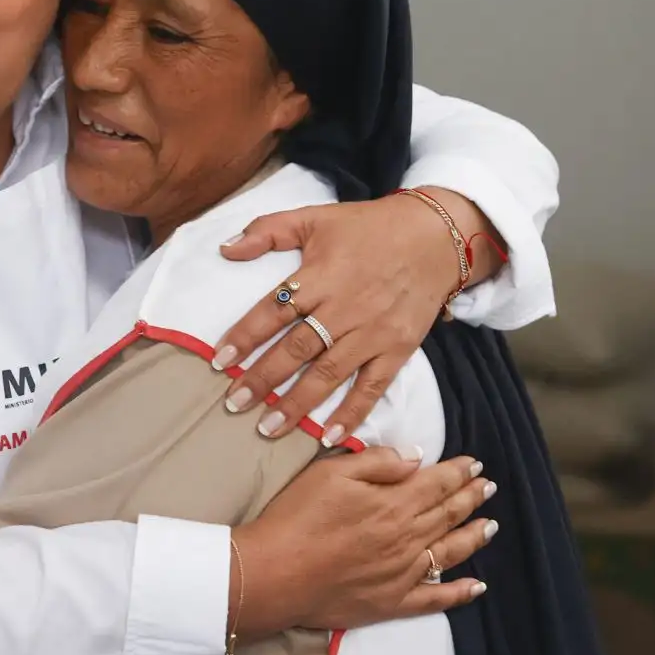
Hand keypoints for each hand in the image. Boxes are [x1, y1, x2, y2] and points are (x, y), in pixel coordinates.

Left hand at [212, 190, 492, 440]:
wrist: (436, 236)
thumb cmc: (369, 227)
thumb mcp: (316, 218)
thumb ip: (268, 231)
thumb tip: (226, 249)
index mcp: (320, 276)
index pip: (273, 312)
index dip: (245, 337)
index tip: (219, 361)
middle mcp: (344, 308)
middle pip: (296, 349)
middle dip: (263, 379)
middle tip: (234, 404)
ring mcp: (372, 332)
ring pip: (328, 373)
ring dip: (297, 404)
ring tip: (268, 428)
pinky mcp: (397, 349)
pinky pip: (372, 387)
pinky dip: (351, 413)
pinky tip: (329, 437)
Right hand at [233, 449, 495, 635]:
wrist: (274, 574)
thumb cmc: (297, 517)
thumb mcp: (330, 472)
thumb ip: (377, 462)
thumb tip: (416, 458)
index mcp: (393, 504)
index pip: (436, 483)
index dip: (458, 472)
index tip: (475, 464)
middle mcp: (407, 539)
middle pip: (447, 514)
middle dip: (470, 498)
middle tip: (488, 486)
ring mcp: (403, 574)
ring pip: (449, 552)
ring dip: (473, 536)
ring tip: (491, 525)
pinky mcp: (391, 603)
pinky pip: (435, 599)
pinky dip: (460, 592)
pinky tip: (477, 585)